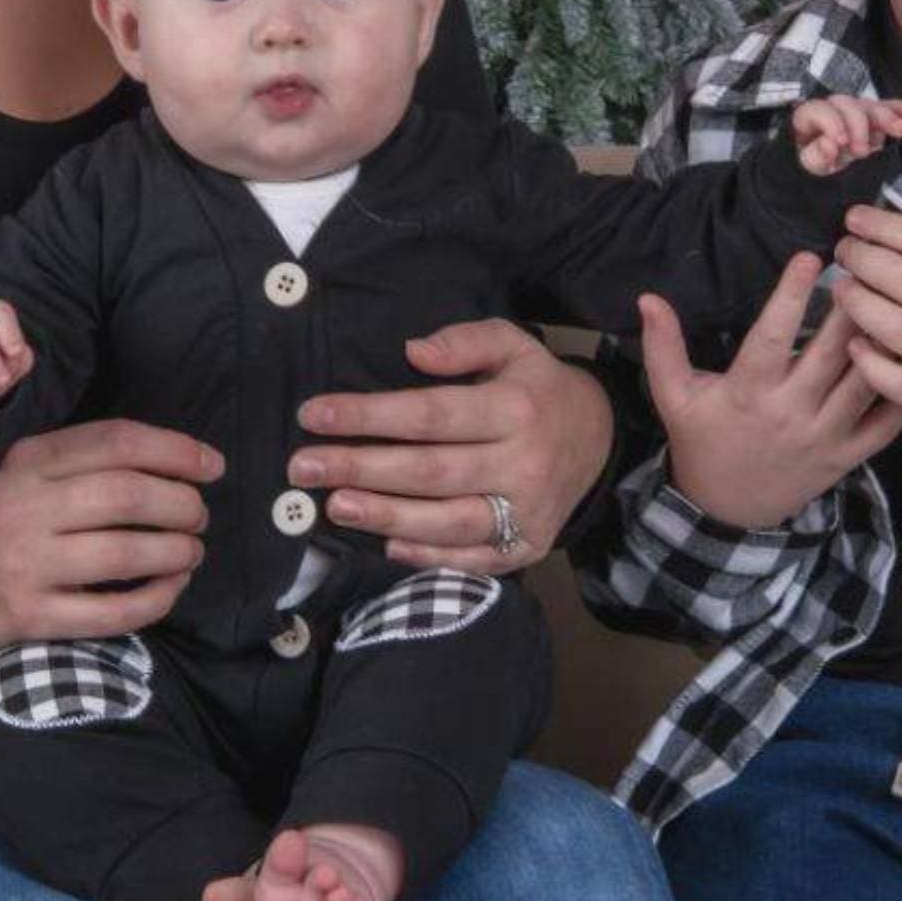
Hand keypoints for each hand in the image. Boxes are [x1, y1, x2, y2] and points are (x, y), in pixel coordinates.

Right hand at [0, 418, 220, 646]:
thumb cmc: (17, 510)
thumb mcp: (41, 465)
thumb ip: (100, 455)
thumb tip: (194, 461)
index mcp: (32, 461)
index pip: (115, 442)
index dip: (175, 451)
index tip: (212, 466)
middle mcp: (26, 509)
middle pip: (125, 496)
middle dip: (181, 504)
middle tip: (198, 516)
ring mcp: (27, 566)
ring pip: (124, 555)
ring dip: (176, 552)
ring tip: (191, 551)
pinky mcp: (33, 617)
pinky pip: (111, 613)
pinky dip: (157, 599)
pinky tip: (172, 586)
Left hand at [288, 318, 613, 571]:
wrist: (598, 439)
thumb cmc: (536, 388)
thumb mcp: (513, 345)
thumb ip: (465, 341)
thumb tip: (413, 351)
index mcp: (515, 408)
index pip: (430, 414)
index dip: (368, 415)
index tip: (314, 414)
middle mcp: (523, 463)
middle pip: (431, 471)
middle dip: (361, 468)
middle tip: (303, 467)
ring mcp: (527, 512)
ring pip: (448, 520)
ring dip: (386, 516)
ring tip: (334, 505)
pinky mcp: (527, 547)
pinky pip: (472, 559)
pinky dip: (427, 555)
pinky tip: (385, 544)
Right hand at [639, 253, 901, 527]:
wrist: (727, 510)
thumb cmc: (701, 441)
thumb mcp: (673, 396)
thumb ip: (662, 345)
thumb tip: (648, 297)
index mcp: (747, 393)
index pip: (771, 337)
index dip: (791, 295)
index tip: (810, 257)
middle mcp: (790, 413)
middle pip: (830, 353)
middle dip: (852, 307)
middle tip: (867, 267)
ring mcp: (824, 437)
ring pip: (864, 384)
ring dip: (881, 342)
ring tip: (894, 302)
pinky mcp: (847, 457)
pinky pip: (885, 425)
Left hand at [790, 94, 901, 174]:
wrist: (819, 186)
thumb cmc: (810, 174)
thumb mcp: (808, 169)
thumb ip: (815, 157)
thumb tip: (829, 144)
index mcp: (806, 119)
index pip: (817, 109)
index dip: (830, 122)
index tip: (840, 141)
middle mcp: (829, 111)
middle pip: (846, 103)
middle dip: (859, 122)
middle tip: (862, 151)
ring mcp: (851, 115)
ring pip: (868, 106)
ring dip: (887, 115)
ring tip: (901, 129)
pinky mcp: (870, 122)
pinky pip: (885, 111)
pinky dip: (899, 110)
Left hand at [833, 206, 901, 454]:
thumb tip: (891, 230)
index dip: (883, 226)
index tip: (854, 219)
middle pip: (900, 278)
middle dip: (861, 259)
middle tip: (844, 252)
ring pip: (890, 324)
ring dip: (856, 303)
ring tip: (841, 290)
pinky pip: (894, 378)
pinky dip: (867, 360)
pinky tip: (854, 345)